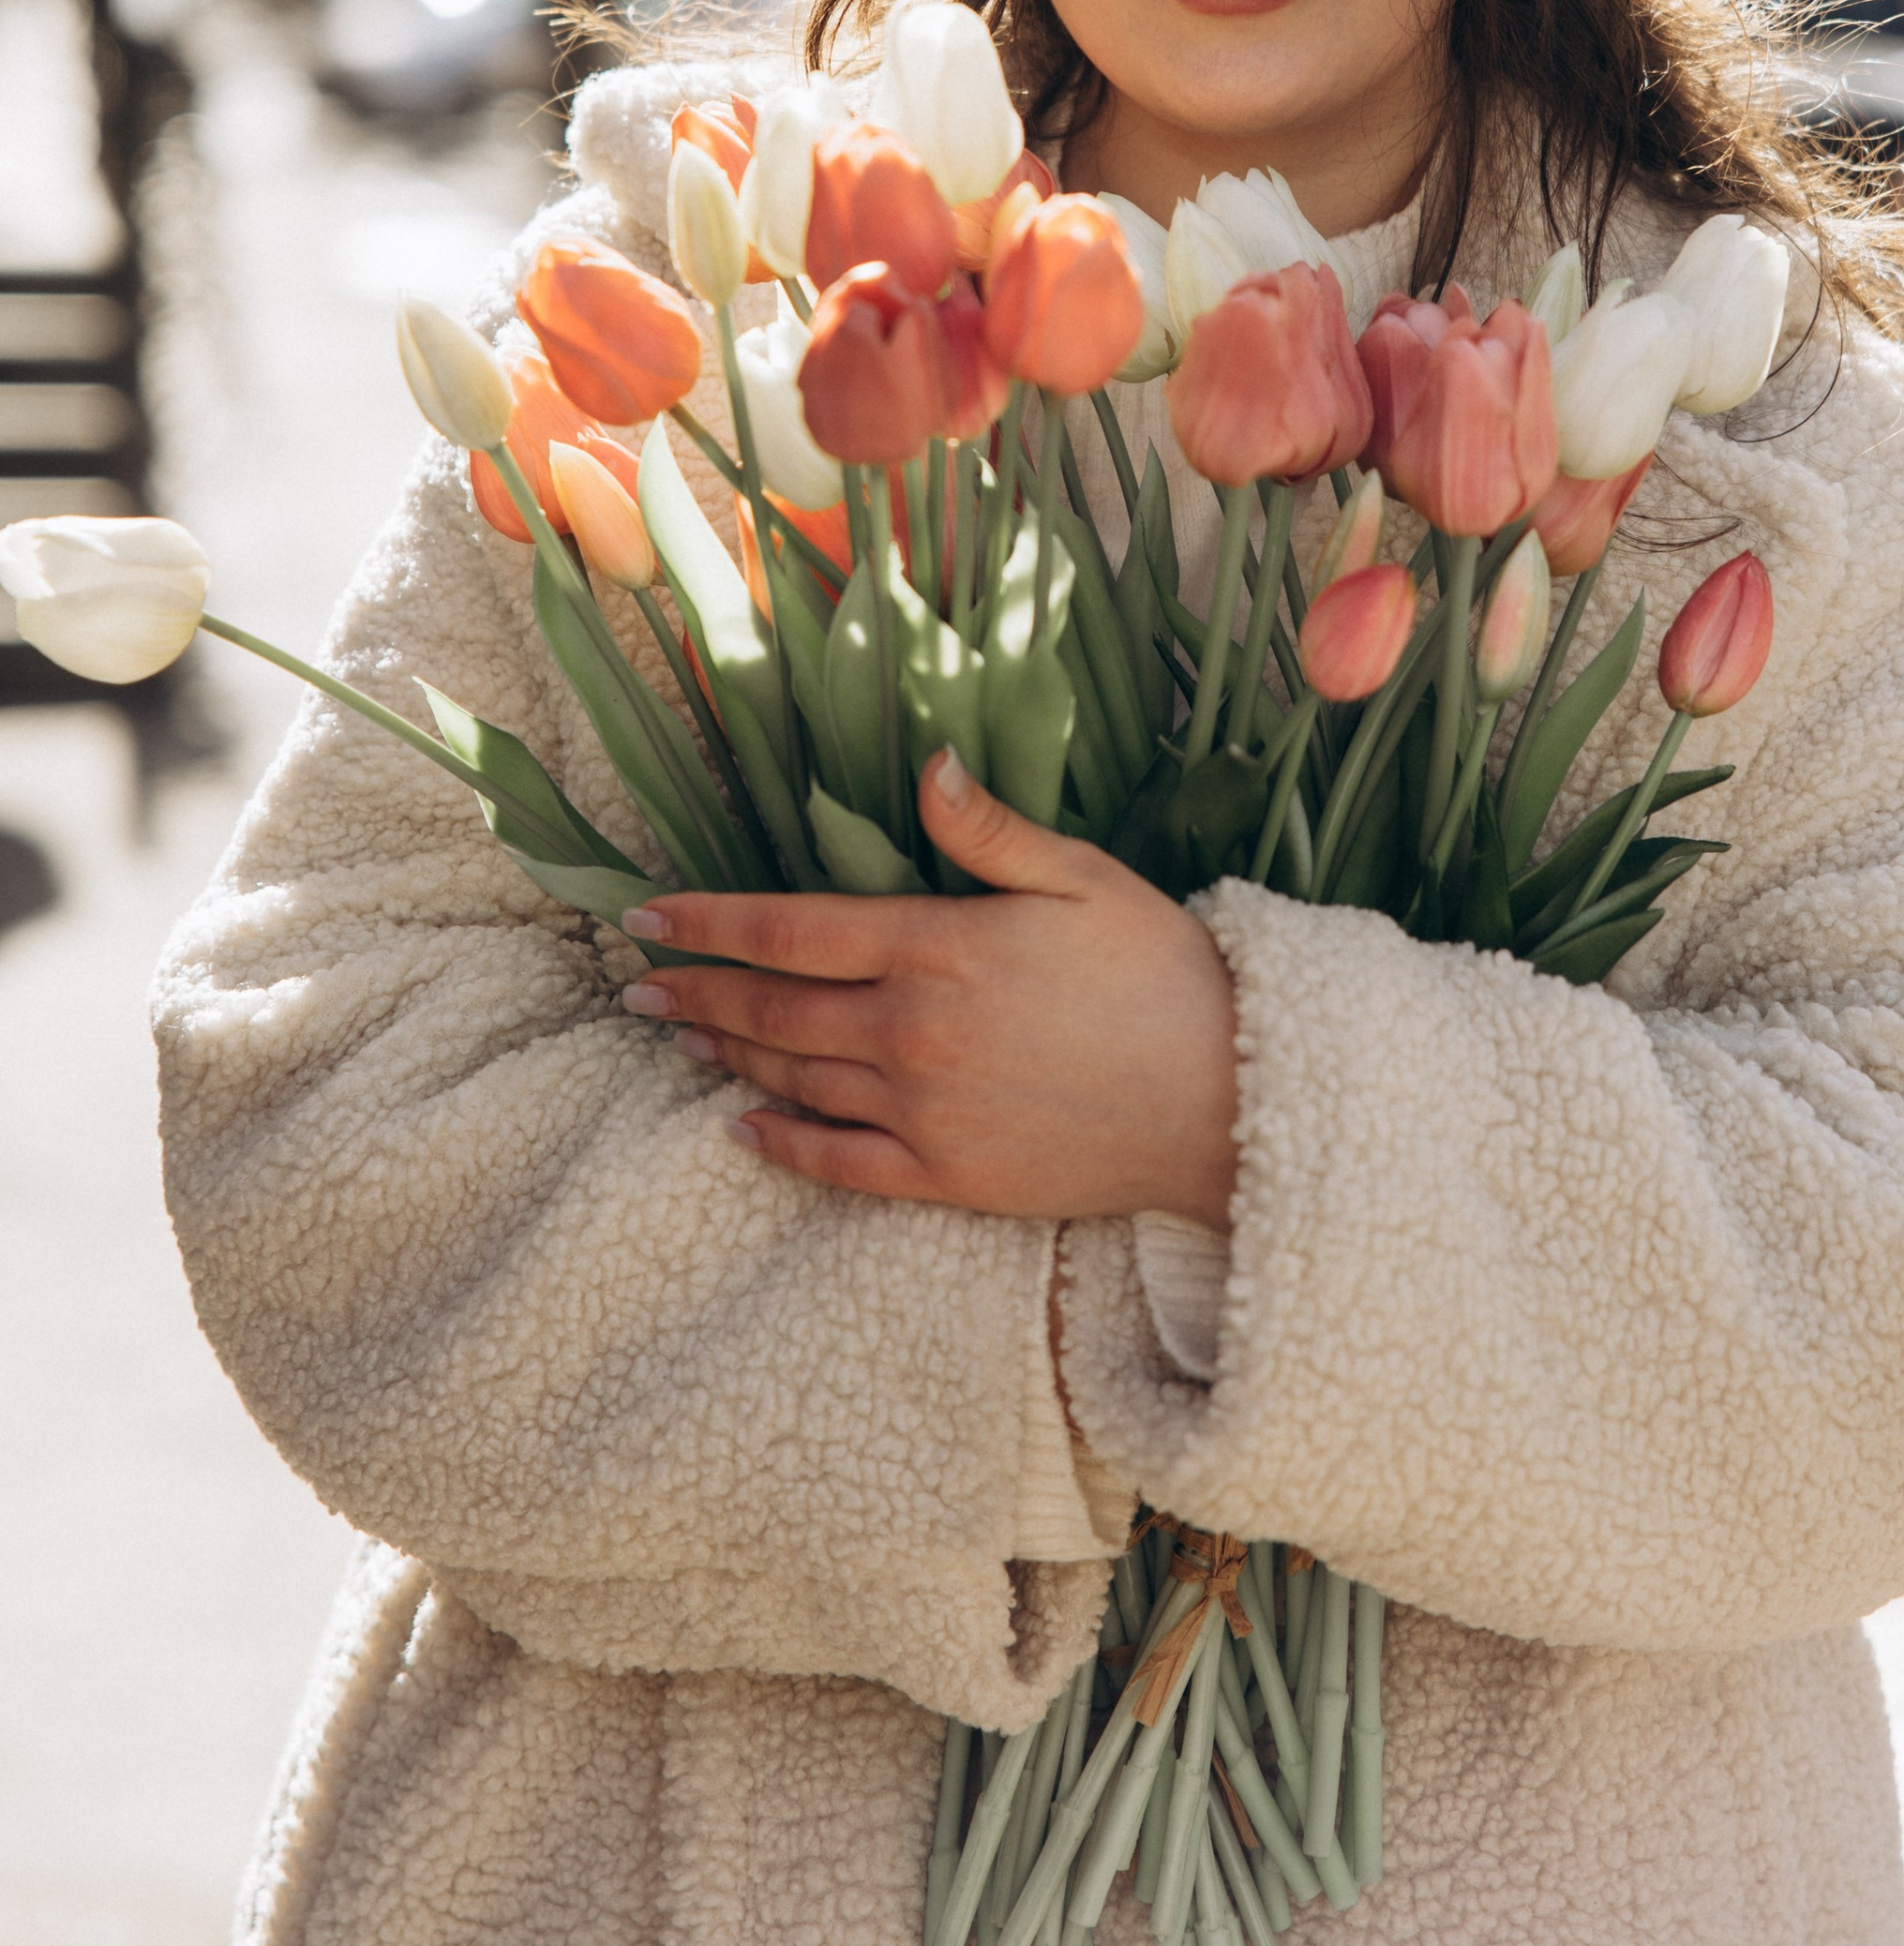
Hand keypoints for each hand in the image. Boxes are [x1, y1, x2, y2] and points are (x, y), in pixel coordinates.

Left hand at [617, 748, 1237, 1225]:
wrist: (1225, 1100)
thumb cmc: (1161, 972)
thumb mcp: (1081, 877)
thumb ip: (990, 830)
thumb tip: (925, 767)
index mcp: (938, 949)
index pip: (792, 929)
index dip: (711, 922)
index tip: (647, 917)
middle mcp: (911, 1034)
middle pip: (774, 1009)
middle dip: (697, 990)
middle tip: (636, 983)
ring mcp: (922, 1113)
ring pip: (795, 1080)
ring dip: (726, 1054)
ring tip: (677, 1035)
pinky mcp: (946, 1177)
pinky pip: (838, 1164)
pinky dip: (780, 1144)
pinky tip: (742, 1127)